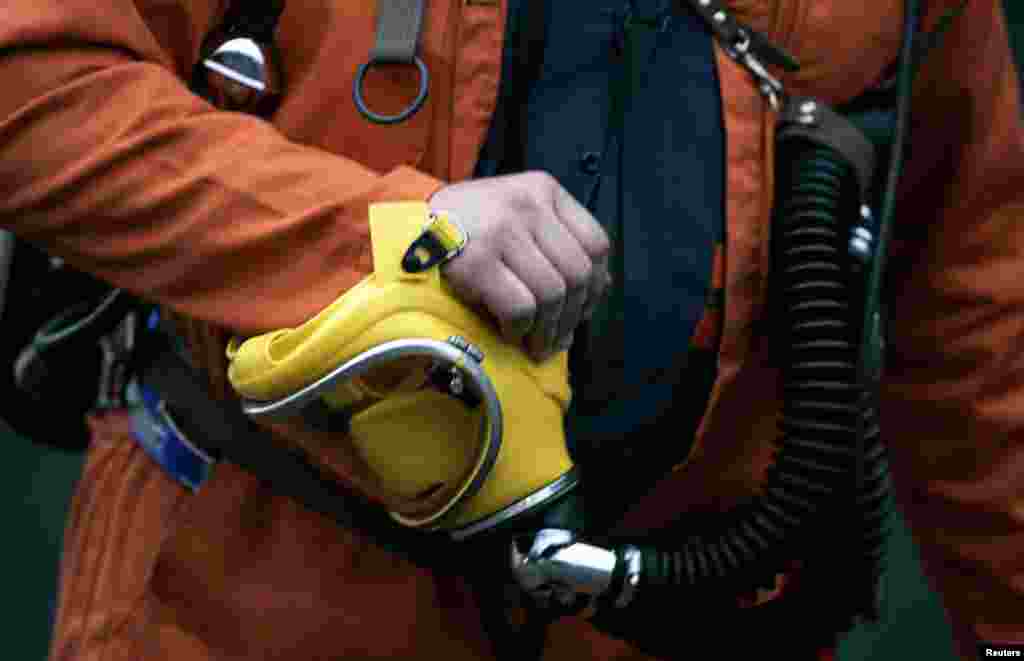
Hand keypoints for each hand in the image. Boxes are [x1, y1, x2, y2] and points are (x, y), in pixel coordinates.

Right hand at [428, 172, 611, 360]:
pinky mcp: (477, 262)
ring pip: (552, 294)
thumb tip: (593, 297)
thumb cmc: (466, 229)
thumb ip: (553, 242)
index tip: (581, 309)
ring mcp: (501, 231)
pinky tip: (510, 334)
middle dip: (572, 316)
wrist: (405, 228)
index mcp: (543, 190)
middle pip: (578, 274)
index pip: (596, 243)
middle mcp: (527, 204)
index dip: (596, 285)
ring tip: (535, 344)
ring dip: (547, 331)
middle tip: (557, 338)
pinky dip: (521, 331)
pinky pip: (520, 308)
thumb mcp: (515, 214)